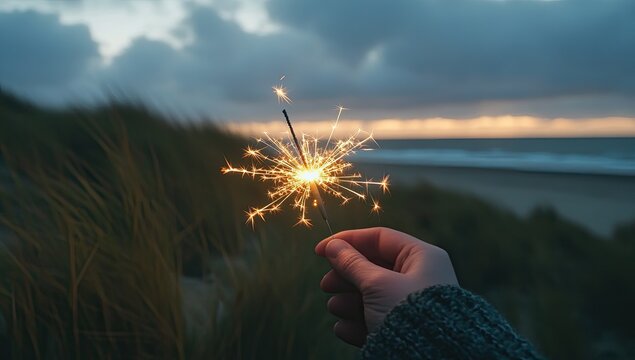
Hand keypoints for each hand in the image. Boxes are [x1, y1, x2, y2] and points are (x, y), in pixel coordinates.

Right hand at [315, 227, 457, 346]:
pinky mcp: (405, 328)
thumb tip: (333, 247)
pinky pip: (376, 319)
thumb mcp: (377, 284)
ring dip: (348, 301)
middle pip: (373, 267)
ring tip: (336, 307)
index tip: (321, 250)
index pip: (380, 238)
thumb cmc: (410, 314)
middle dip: (346, 276)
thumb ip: (353, 263)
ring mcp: (412, 304)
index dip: (348, 241)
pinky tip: (344, 328)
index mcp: (422, 257)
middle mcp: (419, 278)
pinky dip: (357, 322)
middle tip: (326, 285)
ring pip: (372, 295)